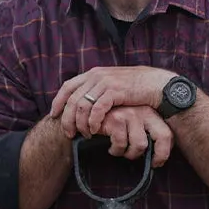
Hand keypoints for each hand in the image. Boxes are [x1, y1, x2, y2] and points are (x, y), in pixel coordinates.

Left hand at [50, 66, 172, 137]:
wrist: (155, 84)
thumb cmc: (134, 88)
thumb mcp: (111, 84)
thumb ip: (97, 89)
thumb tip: (85, 101)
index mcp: (93, 74)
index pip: (67, 86)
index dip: (58, 101)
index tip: (53, 115)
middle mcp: (96, 76)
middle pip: (72, 99)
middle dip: (67, 118)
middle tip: (68, 133)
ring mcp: (105, 83)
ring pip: (82, 106)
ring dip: (80, 123)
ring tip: (84, 135)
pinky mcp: (114, 91)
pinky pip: (97, 109)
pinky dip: (93, 122)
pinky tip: (94, 131)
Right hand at [100, 106, 172, 166]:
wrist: (88, 114)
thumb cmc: (112, 123)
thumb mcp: (132, 125)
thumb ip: (144, 134)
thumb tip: (156, 156)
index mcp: (151, 113)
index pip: (167, 133)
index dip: (164, 152)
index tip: (156, 163)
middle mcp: (144, 111)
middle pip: (162, 136)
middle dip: (157, 154)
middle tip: (147, 162)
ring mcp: (131, 114)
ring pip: (140, 145)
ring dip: (129, 154)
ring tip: (121, 150)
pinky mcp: (116, 119)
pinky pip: (121, 144)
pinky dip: (115, 150)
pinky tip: (110, 147)